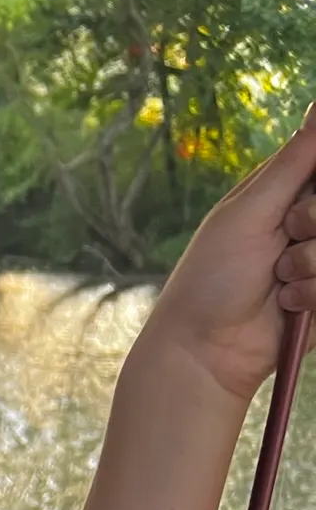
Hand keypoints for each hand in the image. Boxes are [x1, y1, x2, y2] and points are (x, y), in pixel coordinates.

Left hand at [141, 106, 315, 403]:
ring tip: (279, 278)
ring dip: (313, 262)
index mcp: (288, 191)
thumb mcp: (249, 211)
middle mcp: (308, 222)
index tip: (298, 210)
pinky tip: (287, 304)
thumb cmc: (211, 277)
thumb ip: (295, 160)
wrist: (204, 350)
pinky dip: (315, 294)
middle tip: (286, 235)